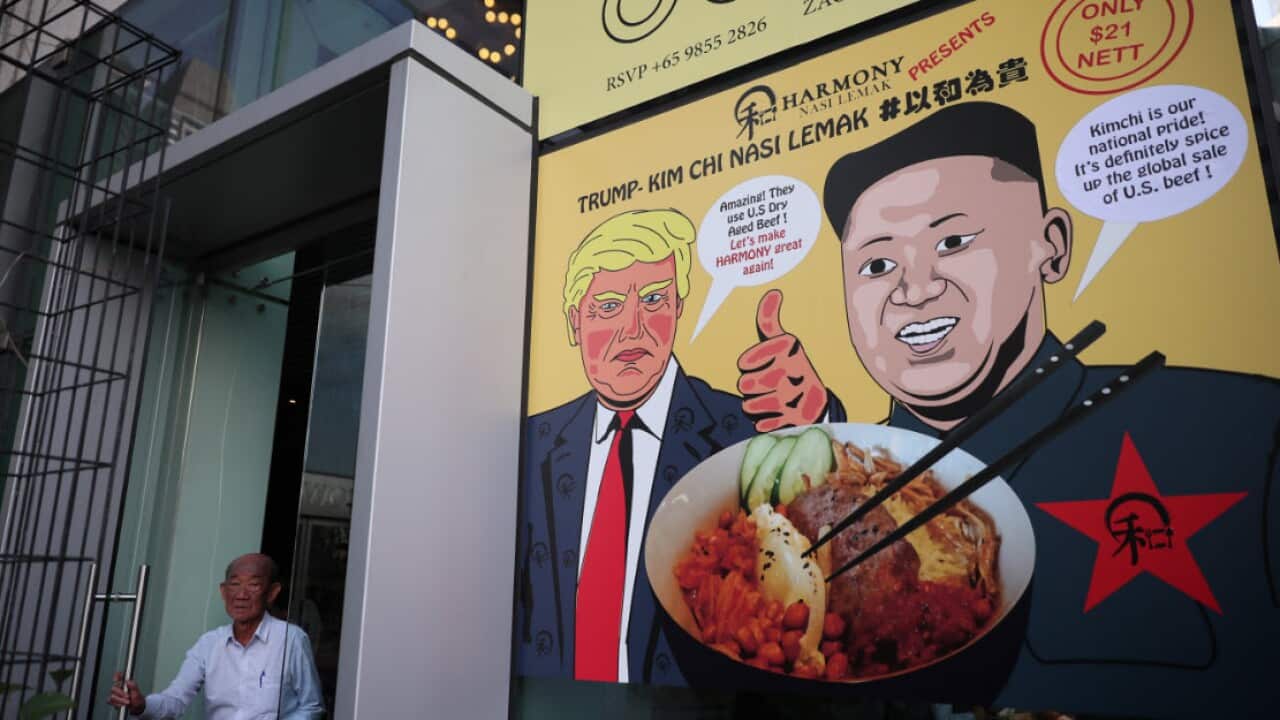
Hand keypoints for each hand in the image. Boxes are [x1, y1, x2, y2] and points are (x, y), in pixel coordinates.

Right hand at [108, 672, 145, 715]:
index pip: (118, 676)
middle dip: (120, 693)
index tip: (119, 677)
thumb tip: (128, 681)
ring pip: (112, 696)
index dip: (117, 676)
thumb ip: (133, 686)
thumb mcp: (137, 692)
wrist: (137, 707)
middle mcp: (118, 687)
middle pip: (114, 688)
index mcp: (124, 683)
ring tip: (128, 702)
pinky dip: (117, 704)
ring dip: (120, 700)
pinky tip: (122, 705)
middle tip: (128, 696)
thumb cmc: (137, 698)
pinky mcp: (112, 701)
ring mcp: (114, 694)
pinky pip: (110, 701)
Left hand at [737, 290, 828, 431]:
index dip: (748, 364)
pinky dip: (765, 422)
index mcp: (789, 348)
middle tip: (762, 384)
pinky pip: (762, 424)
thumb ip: (770, 321)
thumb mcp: (783, 343)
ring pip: (750, 405)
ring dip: (754, 405)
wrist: (818, 401)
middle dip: (749, 386)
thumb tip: (773, 293)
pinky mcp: (795, 421)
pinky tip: (776, 414)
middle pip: (745, 384)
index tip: (756, 364)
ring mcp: (795, 396)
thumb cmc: (791, 368)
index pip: (745, 361)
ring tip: (768, 399)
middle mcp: (794, 370)